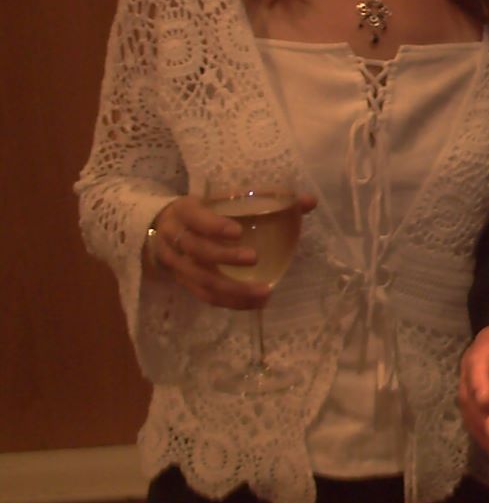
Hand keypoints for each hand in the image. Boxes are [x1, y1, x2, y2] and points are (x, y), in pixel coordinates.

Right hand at [144, 194, 314, 309]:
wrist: (165, 227)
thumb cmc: (206, 210)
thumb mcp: (225, 198)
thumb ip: (267, 198)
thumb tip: (310, 201)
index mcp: (185, 211)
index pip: (196, 218)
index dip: (214, 226)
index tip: (238, 232)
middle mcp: (174, 237)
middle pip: (196, 250)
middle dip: (225, 257)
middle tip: (254, 259)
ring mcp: (175, 263)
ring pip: (200, 279)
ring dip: (231, 289)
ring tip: (263, 292)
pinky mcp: (182, 282)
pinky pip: (204, 295)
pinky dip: (229, 301)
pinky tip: (254, 304)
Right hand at [459, 323, 488, 469]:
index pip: (476, 363)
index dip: (478, 383)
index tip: (487, 403)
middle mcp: (474, 369)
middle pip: (469, 398)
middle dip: (483, 420)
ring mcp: (474, 390)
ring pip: (473, 418)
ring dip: (486, 440)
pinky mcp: (480, 409)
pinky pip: (479, 429)